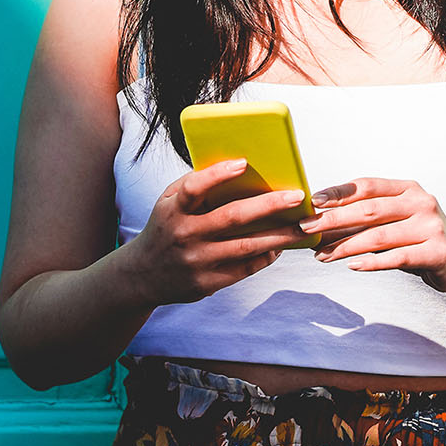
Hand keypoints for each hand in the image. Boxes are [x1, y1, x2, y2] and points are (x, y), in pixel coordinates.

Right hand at [123, 158, 310, 304]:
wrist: (142, 275)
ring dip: (278, 235)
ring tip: (302, 225)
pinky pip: (244, 268)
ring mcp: (196, 261)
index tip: (244, 163)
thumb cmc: (165, 228)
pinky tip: (280, 246)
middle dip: (268, 205)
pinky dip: (265, 256)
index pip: (193, 188)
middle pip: (231, 217)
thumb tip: (237, 170)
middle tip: (297, 196)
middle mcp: (184, 235)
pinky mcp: (207, 283)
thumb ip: (193, 187)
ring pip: (246, 246)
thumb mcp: (167, 203)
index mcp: (172, 210)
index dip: (217, 175)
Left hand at [298, 177, 445, 292]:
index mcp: (408, 189)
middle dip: (333, 220)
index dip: (339, 192)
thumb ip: (367, 216)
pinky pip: (398, 258)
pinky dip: (372, 263)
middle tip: (306, 229)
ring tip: (321, 256)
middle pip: (369, 210)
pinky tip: (352, 266)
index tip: (313, 201)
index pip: (368, 186)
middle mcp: (421, 203)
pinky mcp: (437, 252)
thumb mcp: (397, 219)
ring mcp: (431, 227)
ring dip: (345, 247)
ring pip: (379, 236)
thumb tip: (320, 219)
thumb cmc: (418, 238)